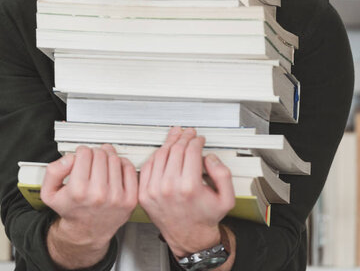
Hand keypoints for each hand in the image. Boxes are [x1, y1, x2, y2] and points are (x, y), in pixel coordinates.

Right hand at [41, 144, 137, 267]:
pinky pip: (129, 168)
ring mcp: (116, 198)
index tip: (81, 157)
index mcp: (78, 191)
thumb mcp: (49, 193)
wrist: (86, 231)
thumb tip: (70, 158)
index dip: (81, 152)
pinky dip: (122, 164)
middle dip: (94, 153)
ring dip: (108, 157)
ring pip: (114, 159)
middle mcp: (98, 195)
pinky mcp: (129, 199)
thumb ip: (53, 171)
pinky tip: (113, 169)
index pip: (84, 153)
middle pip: (100, 154)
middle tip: (91, 161)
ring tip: (101, 165)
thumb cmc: (71, 209)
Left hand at [138, 127, 234, 257]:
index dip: (196, 140)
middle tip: (188, 133)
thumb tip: (209, 157)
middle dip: (184, 137)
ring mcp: (154, 190)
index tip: (199, 139)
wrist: (189, 238)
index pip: (191, 151)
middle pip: (176, 150)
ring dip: (170, 142)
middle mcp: (169, 188)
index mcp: (189, 187)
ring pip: (161, 154)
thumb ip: (223, 174)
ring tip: (176, 137)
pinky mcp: (144, 193)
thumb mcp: (226, 199)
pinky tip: (163, 150)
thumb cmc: (205, 218)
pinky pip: (148, 166)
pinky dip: (156, 155)